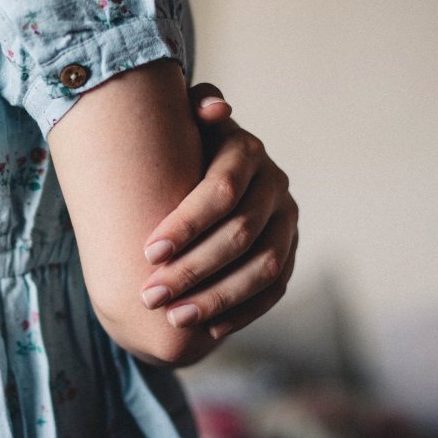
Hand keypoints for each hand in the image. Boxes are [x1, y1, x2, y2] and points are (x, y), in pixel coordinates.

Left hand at [139, 83, 298, 339]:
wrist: (204, 177)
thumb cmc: (180, 150)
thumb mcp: (179, 124)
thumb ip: (189, 108)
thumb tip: (213, 108)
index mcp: (247, 151)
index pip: (222, 190)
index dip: (186, 224)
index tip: (147, 252)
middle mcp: (275, 185)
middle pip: (239, 234)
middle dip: (192, 269)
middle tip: (149, 295)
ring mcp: (288, 222)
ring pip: (263, 268)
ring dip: (217, 298)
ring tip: (174, 318)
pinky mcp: (290, 252)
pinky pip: (275, 289)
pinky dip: (244, 311)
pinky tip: (210, 328)